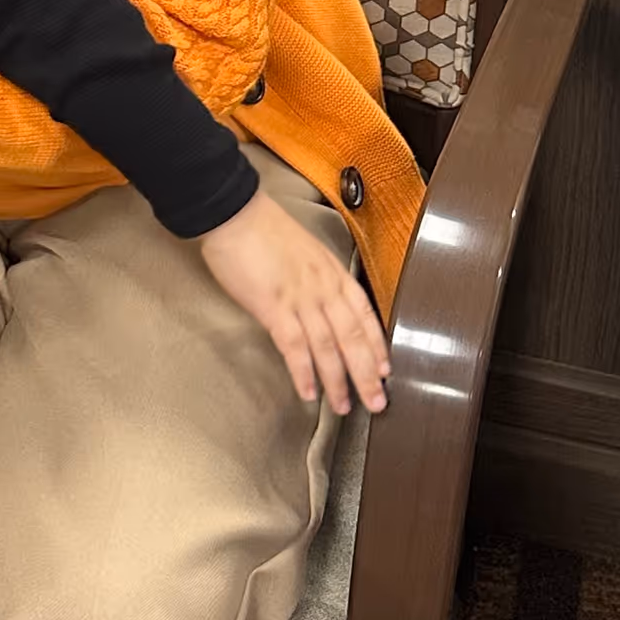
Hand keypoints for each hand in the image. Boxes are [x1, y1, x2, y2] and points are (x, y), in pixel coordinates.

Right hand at [199, 189, 390, 415]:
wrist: (234, 212)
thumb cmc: (261, 227)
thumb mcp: (302, 248)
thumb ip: (314, 275)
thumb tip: (317, 301)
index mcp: (331, 271)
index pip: (364, 314)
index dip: (376, 345)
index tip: (385, 369)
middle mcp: (323, 287)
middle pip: (352, 337)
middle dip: (367, 373)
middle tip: (376, 402)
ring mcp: (301, 298)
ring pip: (328, 347)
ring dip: (338, 381)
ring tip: (343, 406)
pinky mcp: (274, 307)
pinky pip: (295, 347)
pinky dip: (303, 373)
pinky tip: (308, 392)